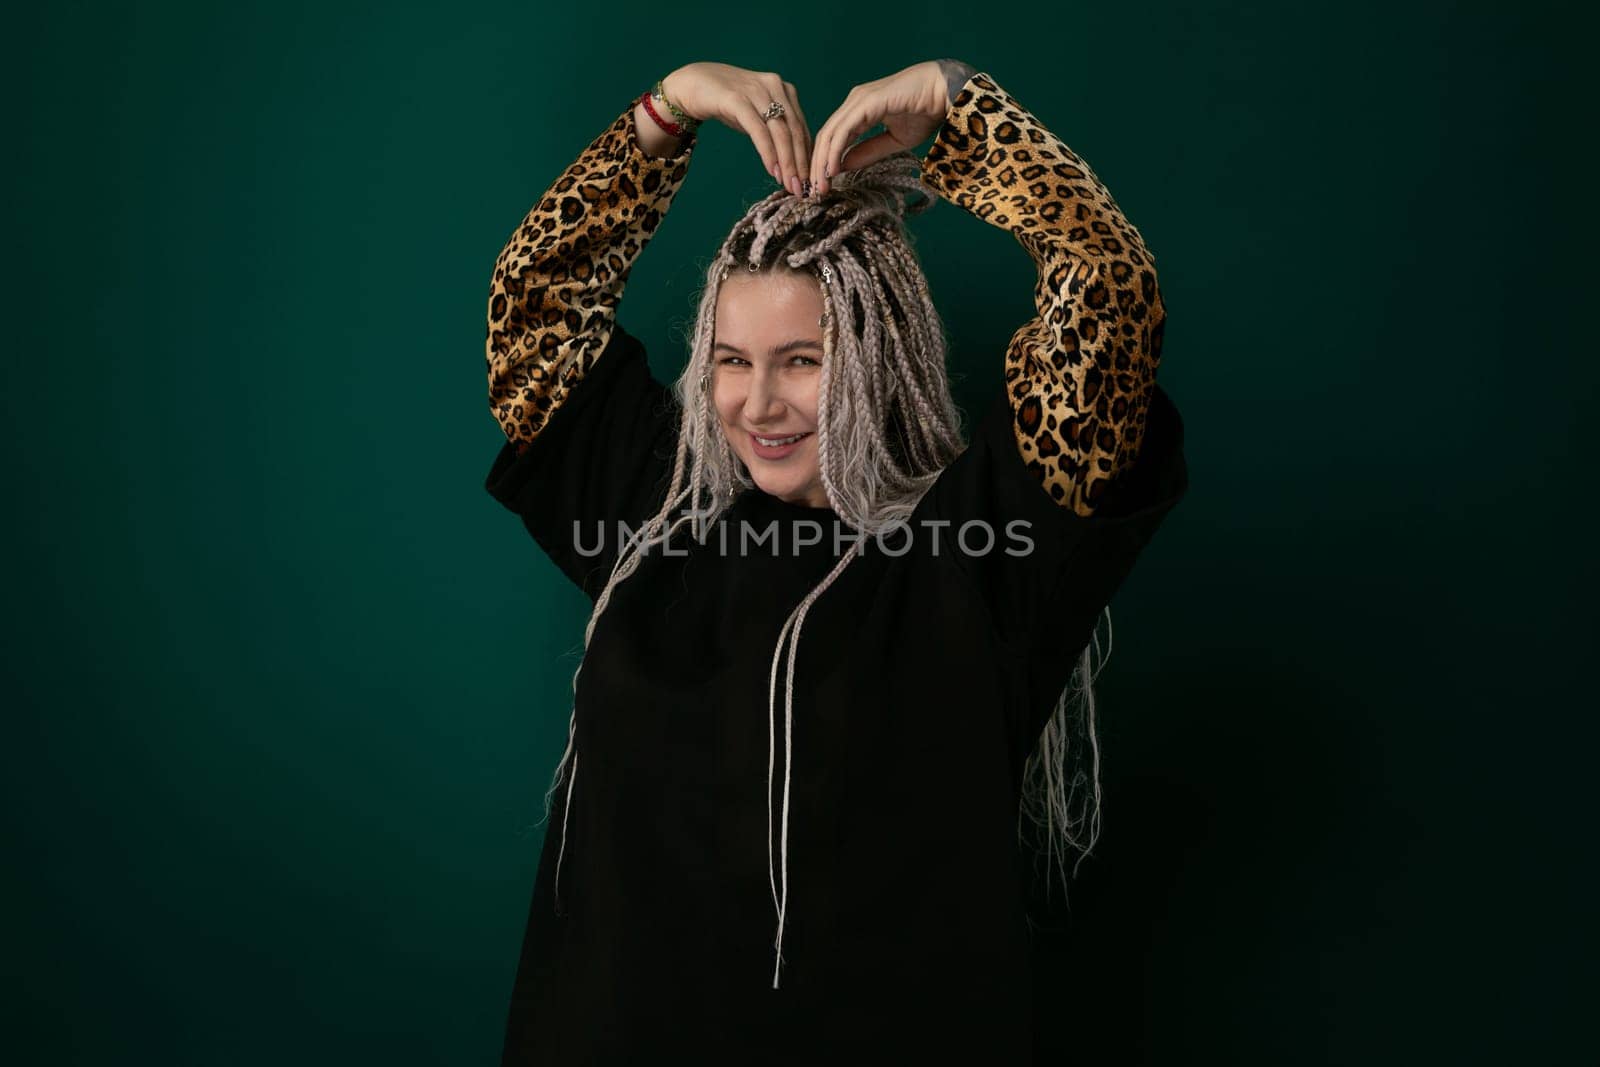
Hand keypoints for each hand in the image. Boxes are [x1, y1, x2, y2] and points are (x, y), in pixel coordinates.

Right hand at [661, 63, 813, 196]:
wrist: (692, 84)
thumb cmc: (727, 103)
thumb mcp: (757, 116)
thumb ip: (774, 132)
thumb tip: (792, 162)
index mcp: (784, 90)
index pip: (801, 127)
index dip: (807, 156)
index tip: (808, 180)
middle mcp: (775, 87)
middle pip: (794, 131)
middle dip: (800, 163)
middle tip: (801, 189)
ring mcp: (756, 91)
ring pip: (780, 132)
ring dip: (787, 162)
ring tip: (788, 184)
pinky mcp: (737, 99)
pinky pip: (758, 131)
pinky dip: (768, 153)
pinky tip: (772, 170)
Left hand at [808, 61, 948, 196]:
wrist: (945, 92)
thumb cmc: (925, 112)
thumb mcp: (893, 141)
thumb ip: (868, 152)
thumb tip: (842, 167)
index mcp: (858, 109)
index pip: (832, 138)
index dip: (824, 162)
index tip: (822, 186)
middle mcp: (854, 102)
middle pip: (826, 136)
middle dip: (818, 165)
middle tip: (815, 191)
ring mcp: (858, 101)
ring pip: (830, 134)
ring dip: (823, 162)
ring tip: (821, 185)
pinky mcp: (866, 102)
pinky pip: (844, 130)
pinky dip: (835, 150)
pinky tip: (832, 169)